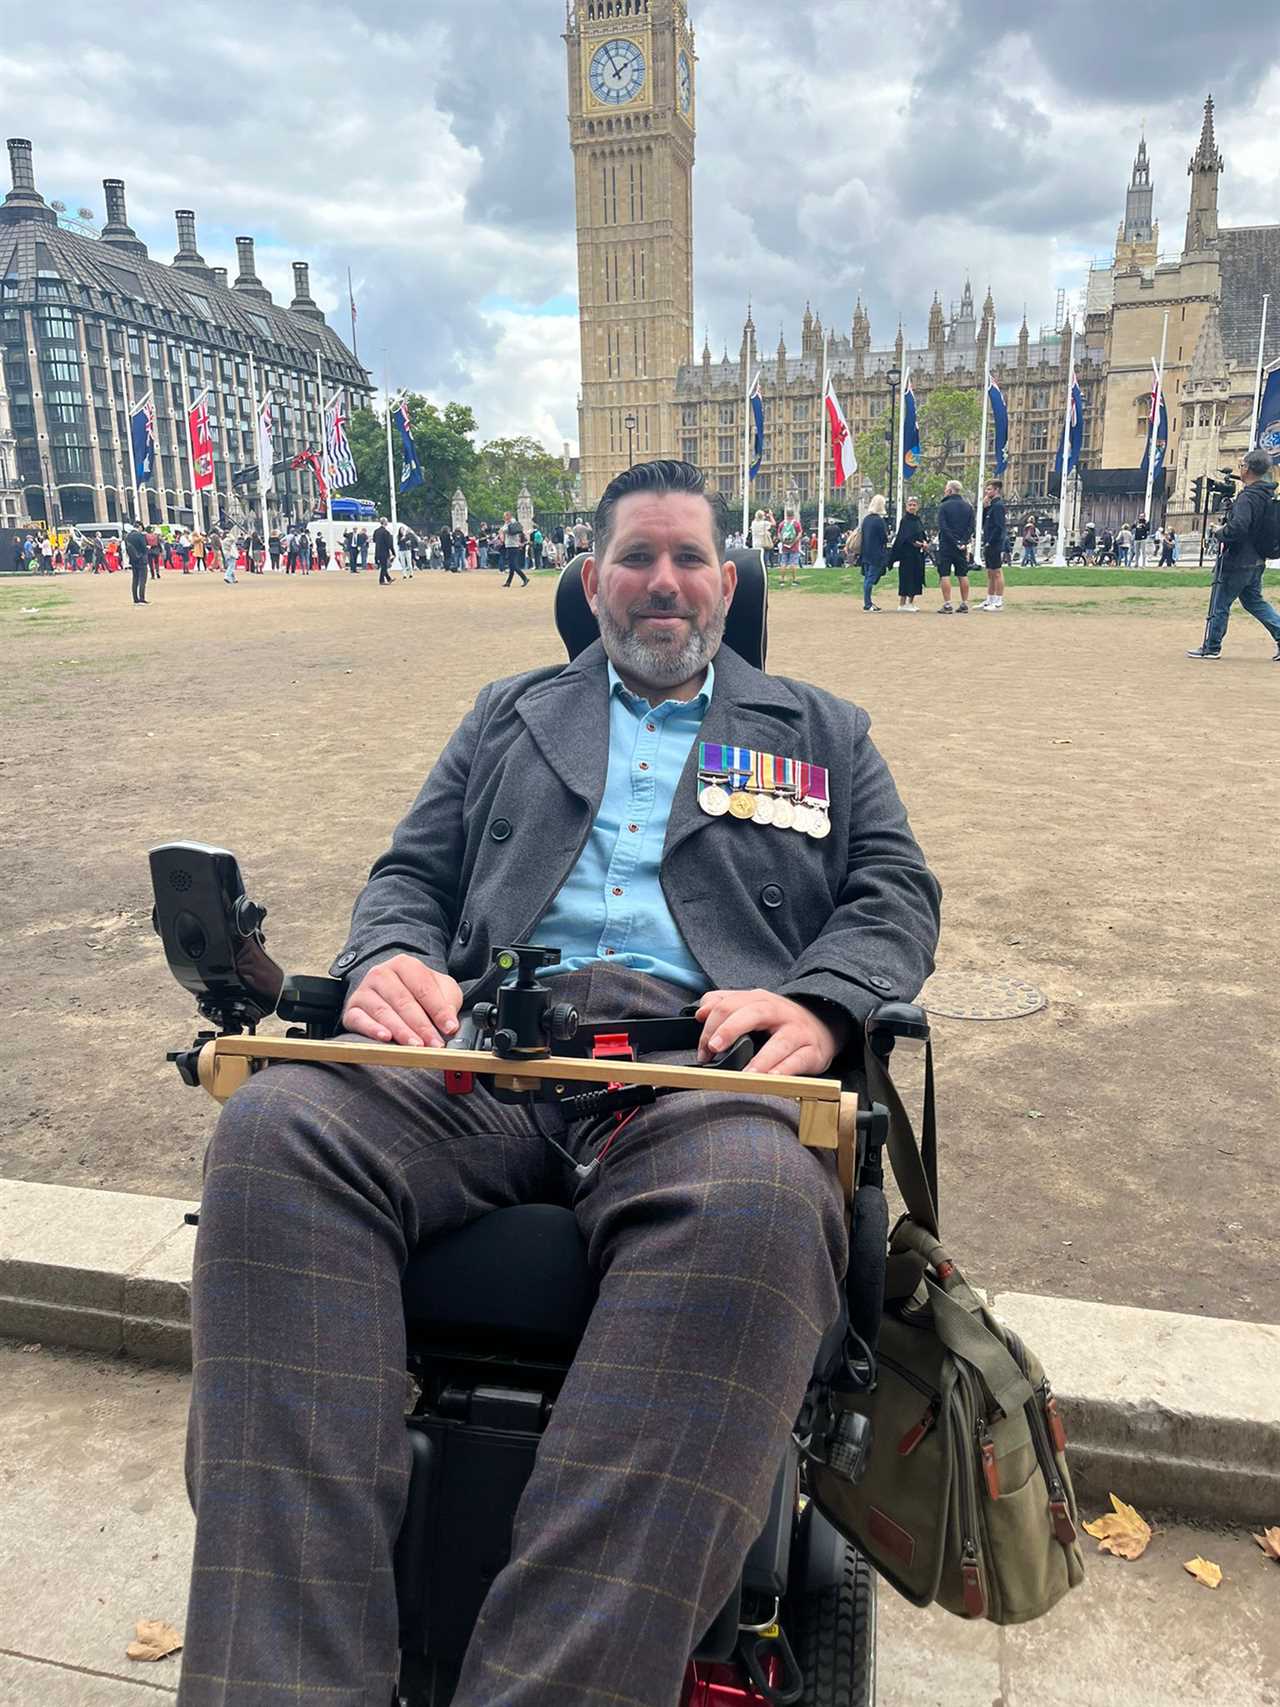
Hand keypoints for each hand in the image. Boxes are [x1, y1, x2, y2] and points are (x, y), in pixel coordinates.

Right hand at [343, 954, 463, 1046]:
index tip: (450, 1028)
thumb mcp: (440, 990)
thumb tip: (450, 1023)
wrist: (389, 994)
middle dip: (422, 1025)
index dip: (438, 1009)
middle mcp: (381, 974)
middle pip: (403, 1001)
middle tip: (434, 1044)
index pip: (423, 987)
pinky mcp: (351, 1009)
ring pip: (383, 1011)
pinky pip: (359, 1019)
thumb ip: (448, 1002)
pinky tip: (385, 1038)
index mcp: (405, 965)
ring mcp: (364, 991)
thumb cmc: (418, 993)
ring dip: (402, 1031)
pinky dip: (372, 1029)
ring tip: (416, 1046)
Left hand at [695, 988, 846, 1076]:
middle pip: (753, 1013)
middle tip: (713, 1048)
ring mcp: (798, 1032)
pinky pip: (799, 1061)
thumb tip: (700, 1012)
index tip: (703, 1048)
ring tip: (746, 1074)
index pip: (730, 1004)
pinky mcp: (812, 1051)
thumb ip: (724, 1004)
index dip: (711, 1025)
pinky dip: (785, 1071)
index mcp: (759, 1000)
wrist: (823, 1024)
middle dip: (730, 1029)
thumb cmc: (780, 1021)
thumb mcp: (752, 1006)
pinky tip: (772, 1079)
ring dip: (761, 1059)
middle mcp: (779, 1012)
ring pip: (780, 1042)